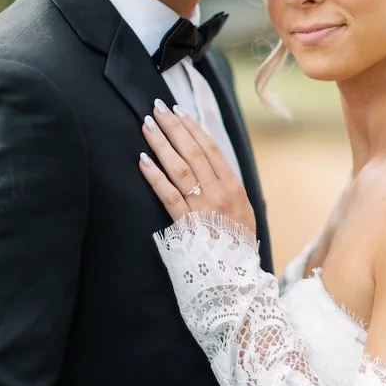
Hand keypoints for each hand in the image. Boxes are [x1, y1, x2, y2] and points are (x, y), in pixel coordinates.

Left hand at [139, 99, 255, 233]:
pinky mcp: (187, 224)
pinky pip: (168, 195)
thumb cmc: (237, 245)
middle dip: (174, 127)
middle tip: (158, 108)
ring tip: (148, 126)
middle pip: (193, 152)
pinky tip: (143, 161)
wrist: (236, 277)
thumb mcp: (243, 212)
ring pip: (180, 168)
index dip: (193, 128)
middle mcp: (219, 192)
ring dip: (162, 144)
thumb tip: (212, 165)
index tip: (179, 111)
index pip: (211, 149)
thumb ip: (229, 188)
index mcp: (234, 187)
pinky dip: (155, 176)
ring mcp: (203, 207)